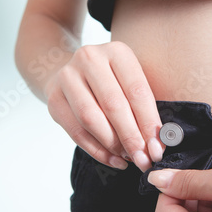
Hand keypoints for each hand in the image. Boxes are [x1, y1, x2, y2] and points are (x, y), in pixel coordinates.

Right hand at [44, 41, 164, 171]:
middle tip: (144, 160)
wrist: (69, 70)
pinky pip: (76, 131)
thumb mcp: (130, 82)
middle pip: (114, 105)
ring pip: (91, 119)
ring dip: (113, 145)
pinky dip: (96, 150)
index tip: (157, 148)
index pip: (137, 91)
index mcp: (117, 52)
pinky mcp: (54, 98)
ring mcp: (67, 77)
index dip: (148, 123)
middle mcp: (90, 58)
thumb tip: (157, 145)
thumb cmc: (112, 81)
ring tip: (128, 158)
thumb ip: (144, 109)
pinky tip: (113, 159)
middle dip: (131, 137)